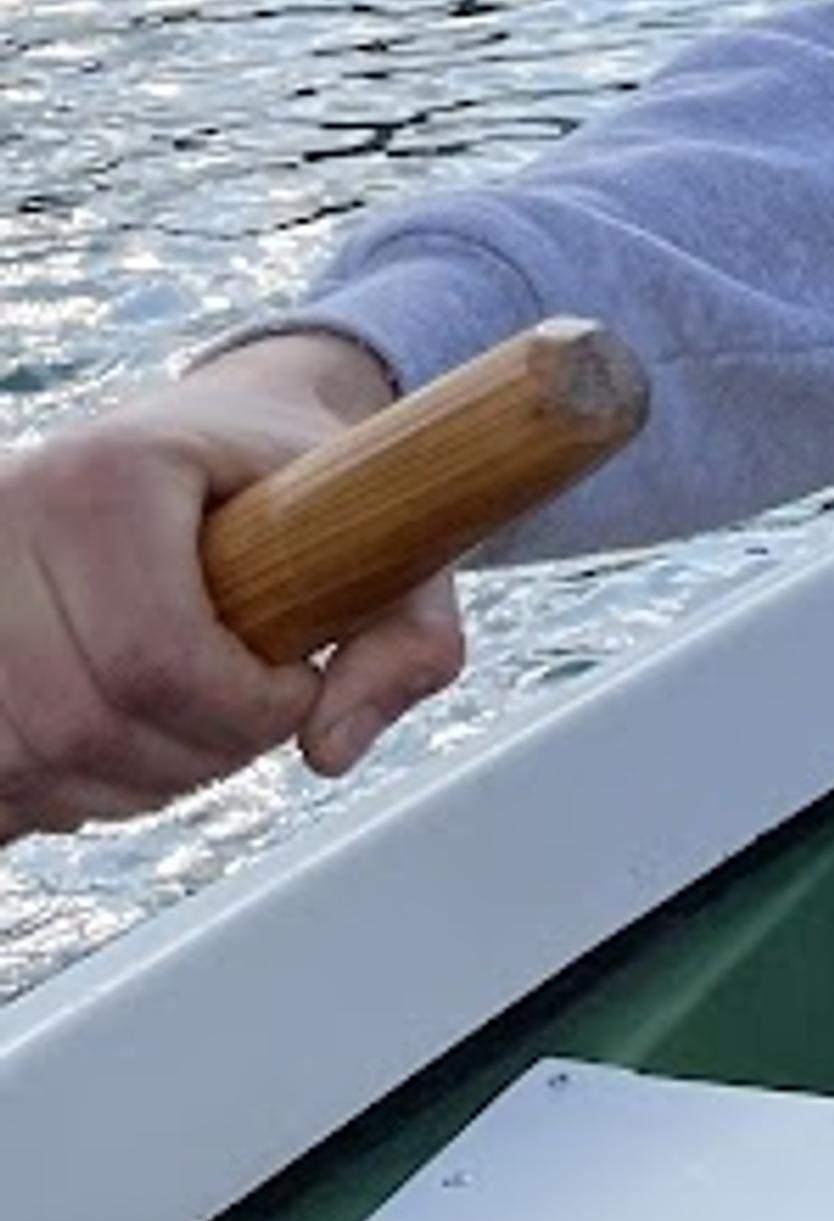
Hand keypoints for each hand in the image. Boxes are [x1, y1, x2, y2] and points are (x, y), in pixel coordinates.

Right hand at [0, 337, 462, 844]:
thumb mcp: (388, 532)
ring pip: (28, 757)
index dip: (243, 709)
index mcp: (114, 474)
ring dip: (126, 782)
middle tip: (250, 714)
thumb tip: (331, 748)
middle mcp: (12, 517)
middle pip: (85, 724)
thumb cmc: (298, 485)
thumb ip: (407, 639)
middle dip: (195, 756)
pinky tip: (119, 742)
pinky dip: (57, 785)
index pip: (154, 657)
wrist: (214, 436)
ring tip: (191, 721)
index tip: (298, 686)